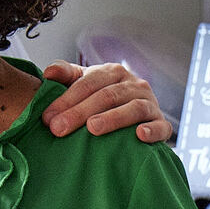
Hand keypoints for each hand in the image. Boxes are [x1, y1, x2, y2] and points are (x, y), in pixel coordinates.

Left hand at [41, 60, 172, 141]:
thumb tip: (49, 72)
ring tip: (93, 129)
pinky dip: (152, 130)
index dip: (66, 99)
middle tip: (58, 129)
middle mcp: (134, 84)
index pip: (88, 83)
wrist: (137, 114)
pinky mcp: (163, 124)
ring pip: (133, 108)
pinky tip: (139, 135)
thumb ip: (66, 75)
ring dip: (113, 118)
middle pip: (107, 96)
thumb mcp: (83, 83)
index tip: (47, 117)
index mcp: (112, 72)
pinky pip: (161, 126)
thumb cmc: (102, 98)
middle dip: (80, 112)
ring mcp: (150, 103)